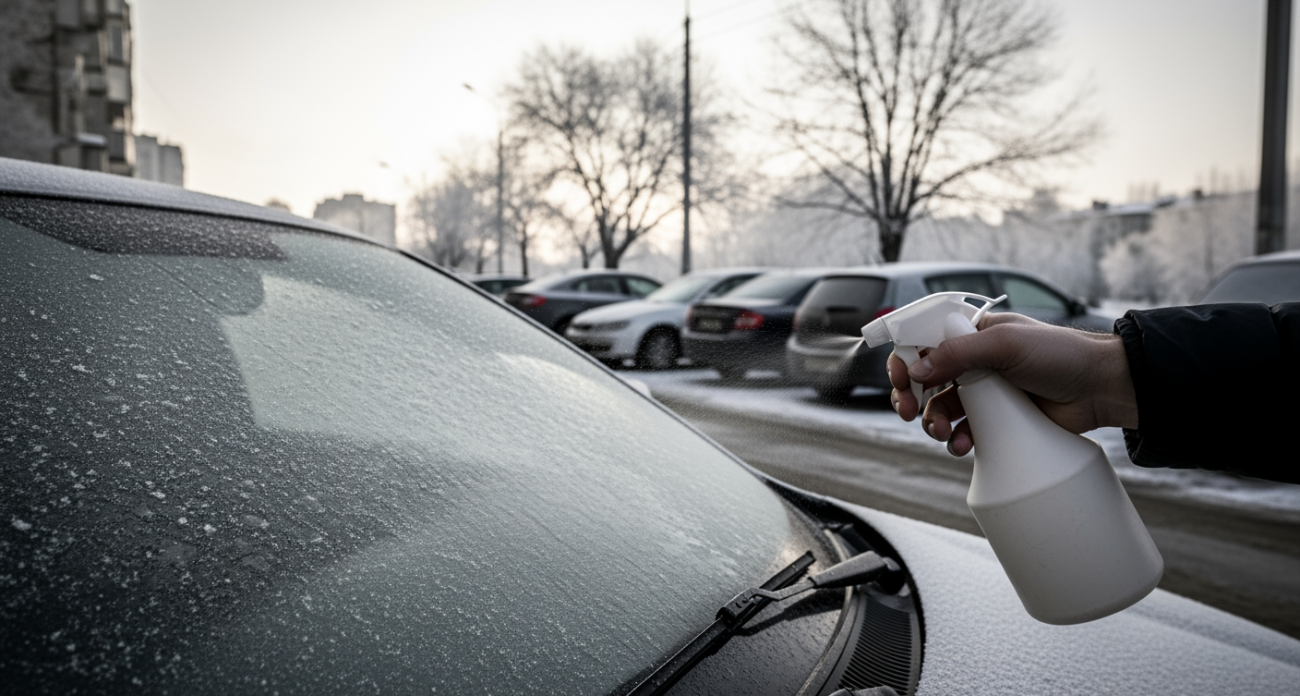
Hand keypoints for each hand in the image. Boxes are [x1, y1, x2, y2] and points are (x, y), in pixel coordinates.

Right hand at [886, 313, 1137, 455]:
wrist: (1101, 389)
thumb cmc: (1062, 354)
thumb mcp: (1005, 344)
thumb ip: (958, 354)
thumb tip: (916, 370)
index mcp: (972, 332)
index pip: (923, 339)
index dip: (905, 358)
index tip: (901, 379)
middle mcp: (973, 360)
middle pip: (924, 377)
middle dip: (910, 396)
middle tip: (908, 411)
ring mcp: (984, 390)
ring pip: (939, 407)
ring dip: (931, 421)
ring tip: (940, 432)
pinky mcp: (996, 418)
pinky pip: (963, 430)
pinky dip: (956, 439)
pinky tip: (963, 444)